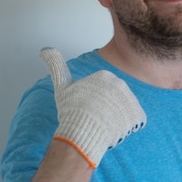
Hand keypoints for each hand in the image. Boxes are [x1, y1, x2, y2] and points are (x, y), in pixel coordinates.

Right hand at [40, 47, 145, 167]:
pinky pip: (134, 122)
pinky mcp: (137, 115)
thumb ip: (56, 65)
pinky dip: (127, 128)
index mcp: (105, 75)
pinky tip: (114, 129)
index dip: (95, 103)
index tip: (87, 108)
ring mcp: (131, 99)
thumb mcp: (62, 86)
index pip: (104, 92)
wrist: (82, 132)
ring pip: (124, 111)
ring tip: (103, 124)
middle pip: (115, 101)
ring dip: (116, 119)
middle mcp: (121, 83)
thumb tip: (44, 49)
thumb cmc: (71, 112)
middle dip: (107, 110)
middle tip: (95, 118)